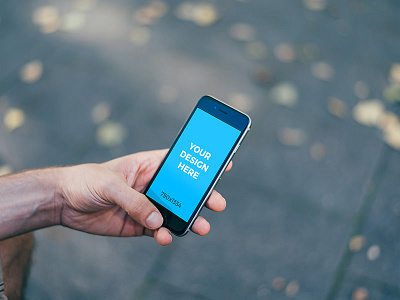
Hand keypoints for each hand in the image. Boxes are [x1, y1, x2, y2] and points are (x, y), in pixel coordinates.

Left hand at [58, 149, 229, 245]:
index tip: (223, 165)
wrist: (64, 202)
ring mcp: (146, 205)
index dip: (200, 164)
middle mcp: (151, 185)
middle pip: (182, 190)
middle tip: (217, 203)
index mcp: (147, 165)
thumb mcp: (110, 185)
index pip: (179, 162)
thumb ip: (135, 201)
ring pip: (174, 213)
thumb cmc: (86, 180)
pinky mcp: (139, 224)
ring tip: (202, 227)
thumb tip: (157, 221)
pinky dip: (164, 235)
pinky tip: (166, 238)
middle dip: (201, 197)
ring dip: (188, 220)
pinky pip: (158, 230)